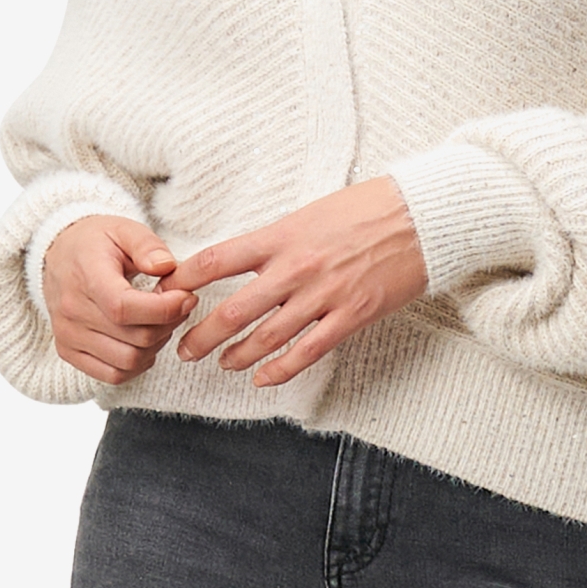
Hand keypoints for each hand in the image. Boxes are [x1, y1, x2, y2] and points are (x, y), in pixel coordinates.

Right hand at [42, 215, 197, 386]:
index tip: (187, 297)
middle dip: (168, 324)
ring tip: (160, 321)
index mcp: (86, 276)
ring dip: (155, 345)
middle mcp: (72, 311)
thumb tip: (167, 267)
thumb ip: (148, 246)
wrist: (58, 254)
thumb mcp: (124, 229)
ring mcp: (68, 335)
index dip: (164, 309)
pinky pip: (112, 375)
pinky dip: (136, 364)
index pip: (124, 308)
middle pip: (134, 338)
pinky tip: (143, 341)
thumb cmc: (95, 243)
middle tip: (179, 305)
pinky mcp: (68, 352)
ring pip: (127, 361)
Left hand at [163, 177, 427, 388]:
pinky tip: (261, 379)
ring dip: (236, 355)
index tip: (166, 293)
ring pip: (266, 337)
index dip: (185, 280)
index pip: (217, 261)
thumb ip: (277, 239)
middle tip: (183, 348)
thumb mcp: (310, 213)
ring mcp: (323, 295)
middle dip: (202, 335)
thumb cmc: (366, 208)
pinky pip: (307, 352)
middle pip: (234, 310)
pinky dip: (279, 370)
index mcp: (282, 236)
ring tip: (220, 364)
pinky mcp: (350, 316)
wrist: (420, 217)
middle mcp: (296, 267)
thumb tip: (245, 258)